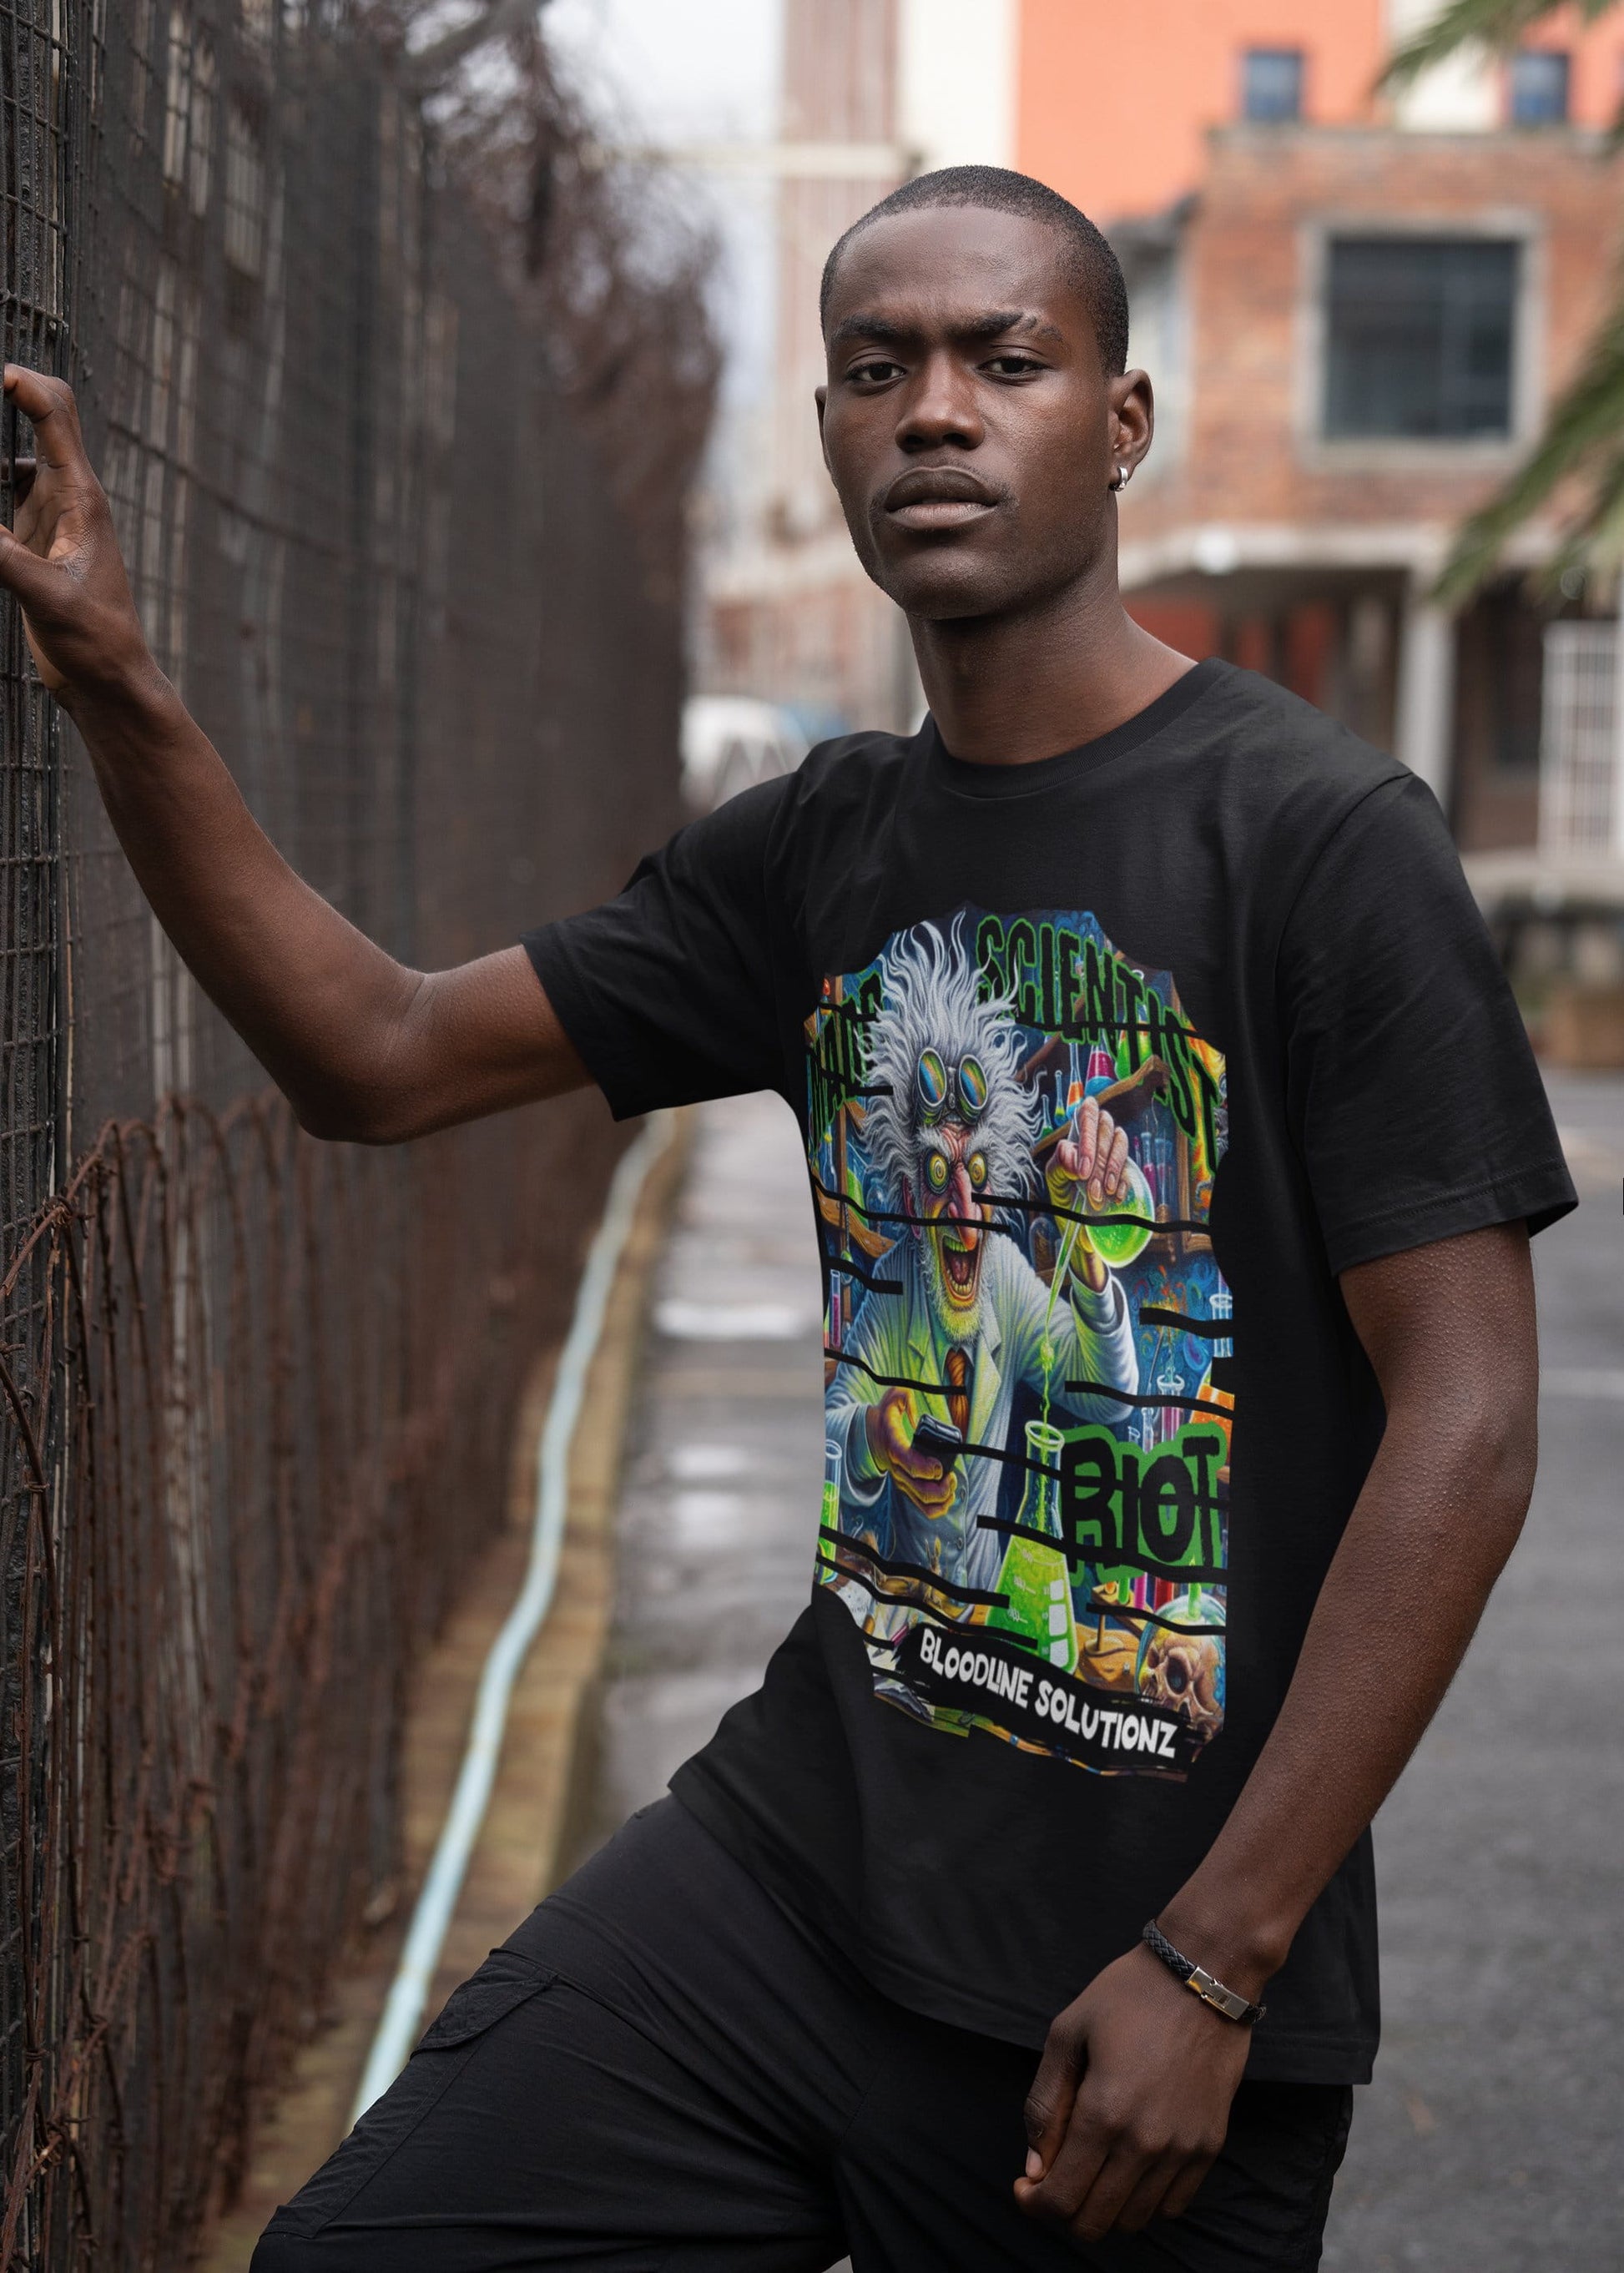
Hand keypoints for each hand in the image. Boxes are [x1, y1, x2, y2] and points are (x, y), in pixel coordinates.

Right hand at [0, 366, 151, 695]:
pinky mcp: (34, 539)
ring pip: (15, 455)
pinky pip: (5, 492)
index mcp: (81, 497)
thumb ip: (2, 557)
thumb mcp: (46, 597)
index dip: (24, 384)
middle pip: (46, 416)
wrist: (108, 680)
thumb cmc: (96, 641)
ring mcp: (51, 515)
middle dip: (13, 392)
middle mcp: (68, 496)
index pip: (57, 416)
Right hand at [864, 1386, 957, 1514]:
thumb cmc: (887, 1415)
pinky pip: (923, 1507)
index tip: (939, 1466)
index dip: (925, 1468)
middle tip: (951, 1476)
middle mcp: (897, 1467)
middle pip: (920, 1489)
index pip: (908, 1463)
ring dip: (942, 1498)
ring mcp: (902, 1480)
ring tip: (951, 1484)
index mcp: (894, 1446)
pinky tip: (949, 1497)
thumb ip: (904, 1396)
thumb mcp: (893, 1396)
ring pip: (923, 1502)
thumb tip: (915, 1414)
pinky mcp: (907, 1487)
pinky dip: (938, 1508)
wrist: (871, 1434)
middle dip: (940, 1488)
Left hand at [1014, 1943, 1250, 2242]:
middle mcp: (1145, 2142)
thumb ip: (1045, 2103)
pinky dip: (1145, 2201)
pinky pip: (1172, 2205)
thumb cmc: (1128, 1995)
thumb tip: (1034, 2166)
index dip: (1034, 2204)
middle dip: (1064, 2209)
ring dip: (1104, 2207)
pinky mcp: (1209, 2145)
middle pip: (1094, 2222)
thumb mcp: (1067, 2032)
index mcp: (1102, 2112)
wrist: (1202, 1975)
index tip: (1026, 2186)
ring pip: (1133, 2221)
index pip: (1061, 2199)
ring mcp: (1182, 2149)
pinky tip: (1130, 2167)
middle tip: (1057, 2176)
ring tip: (1094, 2168)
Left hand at [1045, 1093, 1128, 1293]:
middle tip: (1092, 1187)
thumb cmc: (1064, 1199)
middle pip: (1105, 1125)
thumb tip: (1078, 1159)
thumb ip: (1061, 1165)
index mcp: (1076, 1138)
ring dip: (1111, 1167)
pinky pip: (1129, 1165)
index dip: (1088, 1134)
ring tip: (1102, 1193)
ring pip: (1119, 1140)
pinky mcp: (1125, 1170)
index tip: (1083, 1170)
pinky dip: (1122, 1181)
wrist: (1081, 1228)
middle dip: (1098, 1158)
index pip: (1087, 1112)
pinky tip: (1114, 1197)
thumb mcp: (1055, 1183)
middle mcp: (1096, 1140)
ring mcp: (1112, 1153)